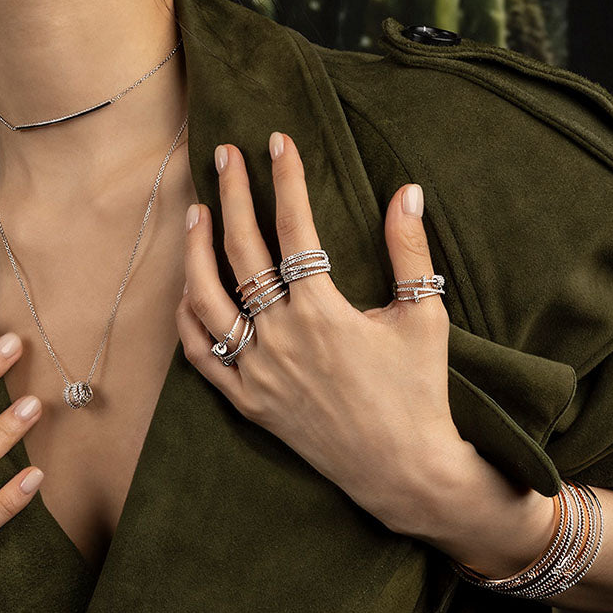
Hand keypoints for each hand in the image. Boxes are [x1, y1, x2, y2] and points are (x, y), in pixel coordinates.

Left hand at [175, 131, 471, 537]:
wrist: (403, 471)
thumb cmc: (419, 392)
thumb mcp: (425, 317)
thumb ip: (410, 251)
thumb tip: (406, 189)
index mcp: (323, 314)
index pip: (295, 228)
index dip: (285, 178)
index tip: (278, 140)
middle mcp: (281, 338)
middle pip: (242, 252)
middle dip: (230, 194)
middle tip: (224, 153)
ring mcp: (257, 372)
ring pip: (206, 300)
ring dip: (195, 251)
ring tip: (196, 211)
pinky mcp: (247, 401)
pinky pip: (201, 355)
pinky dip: (188, 318)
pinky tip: (187, 288)